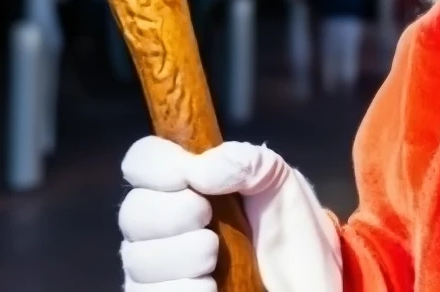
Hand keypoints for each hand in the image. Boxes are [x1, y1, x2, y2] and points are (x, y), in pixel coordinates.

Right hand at [119, 136, 341, 291]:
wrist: (307, 284)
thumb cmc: (290, 228)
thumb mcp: (278, 180)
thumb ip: (245, 160)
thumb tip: (200, 169)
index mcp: (185, 183)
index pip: (141, 161)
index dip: (155, 165)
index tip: (187, 176)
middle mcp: (163, 225)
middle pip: (132, 212)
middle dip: (172, 212)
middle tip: (207, 218)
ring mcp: (160, 270)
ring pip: (137, 259)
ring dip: (181, 255)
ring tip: (214, 258)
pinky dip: (182, 289)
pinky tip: (210, 286)